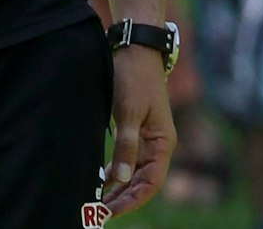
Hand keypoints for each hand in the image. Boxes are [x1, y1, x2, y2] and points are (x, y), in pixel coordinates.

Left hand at [101, 44, 175, 215]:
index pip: (150, 183)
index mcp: (163, 143)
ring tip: (98, 201)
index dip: (132, 200)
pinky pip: (128, 159)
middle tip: (98, 213)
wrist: (135, 49)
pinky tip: (102, 179)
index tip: (112, 212)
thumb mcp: (128, 111)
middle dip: (123, 199)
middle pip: (142, 182)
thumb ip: (126, 145)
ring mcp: (147, 138)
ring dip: (119, 188)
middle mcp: (158, 145)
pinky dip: (116, 172)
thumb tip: (121, 178)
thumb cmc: (133, 78)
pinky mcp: (135, 129)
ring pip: (134, 172)